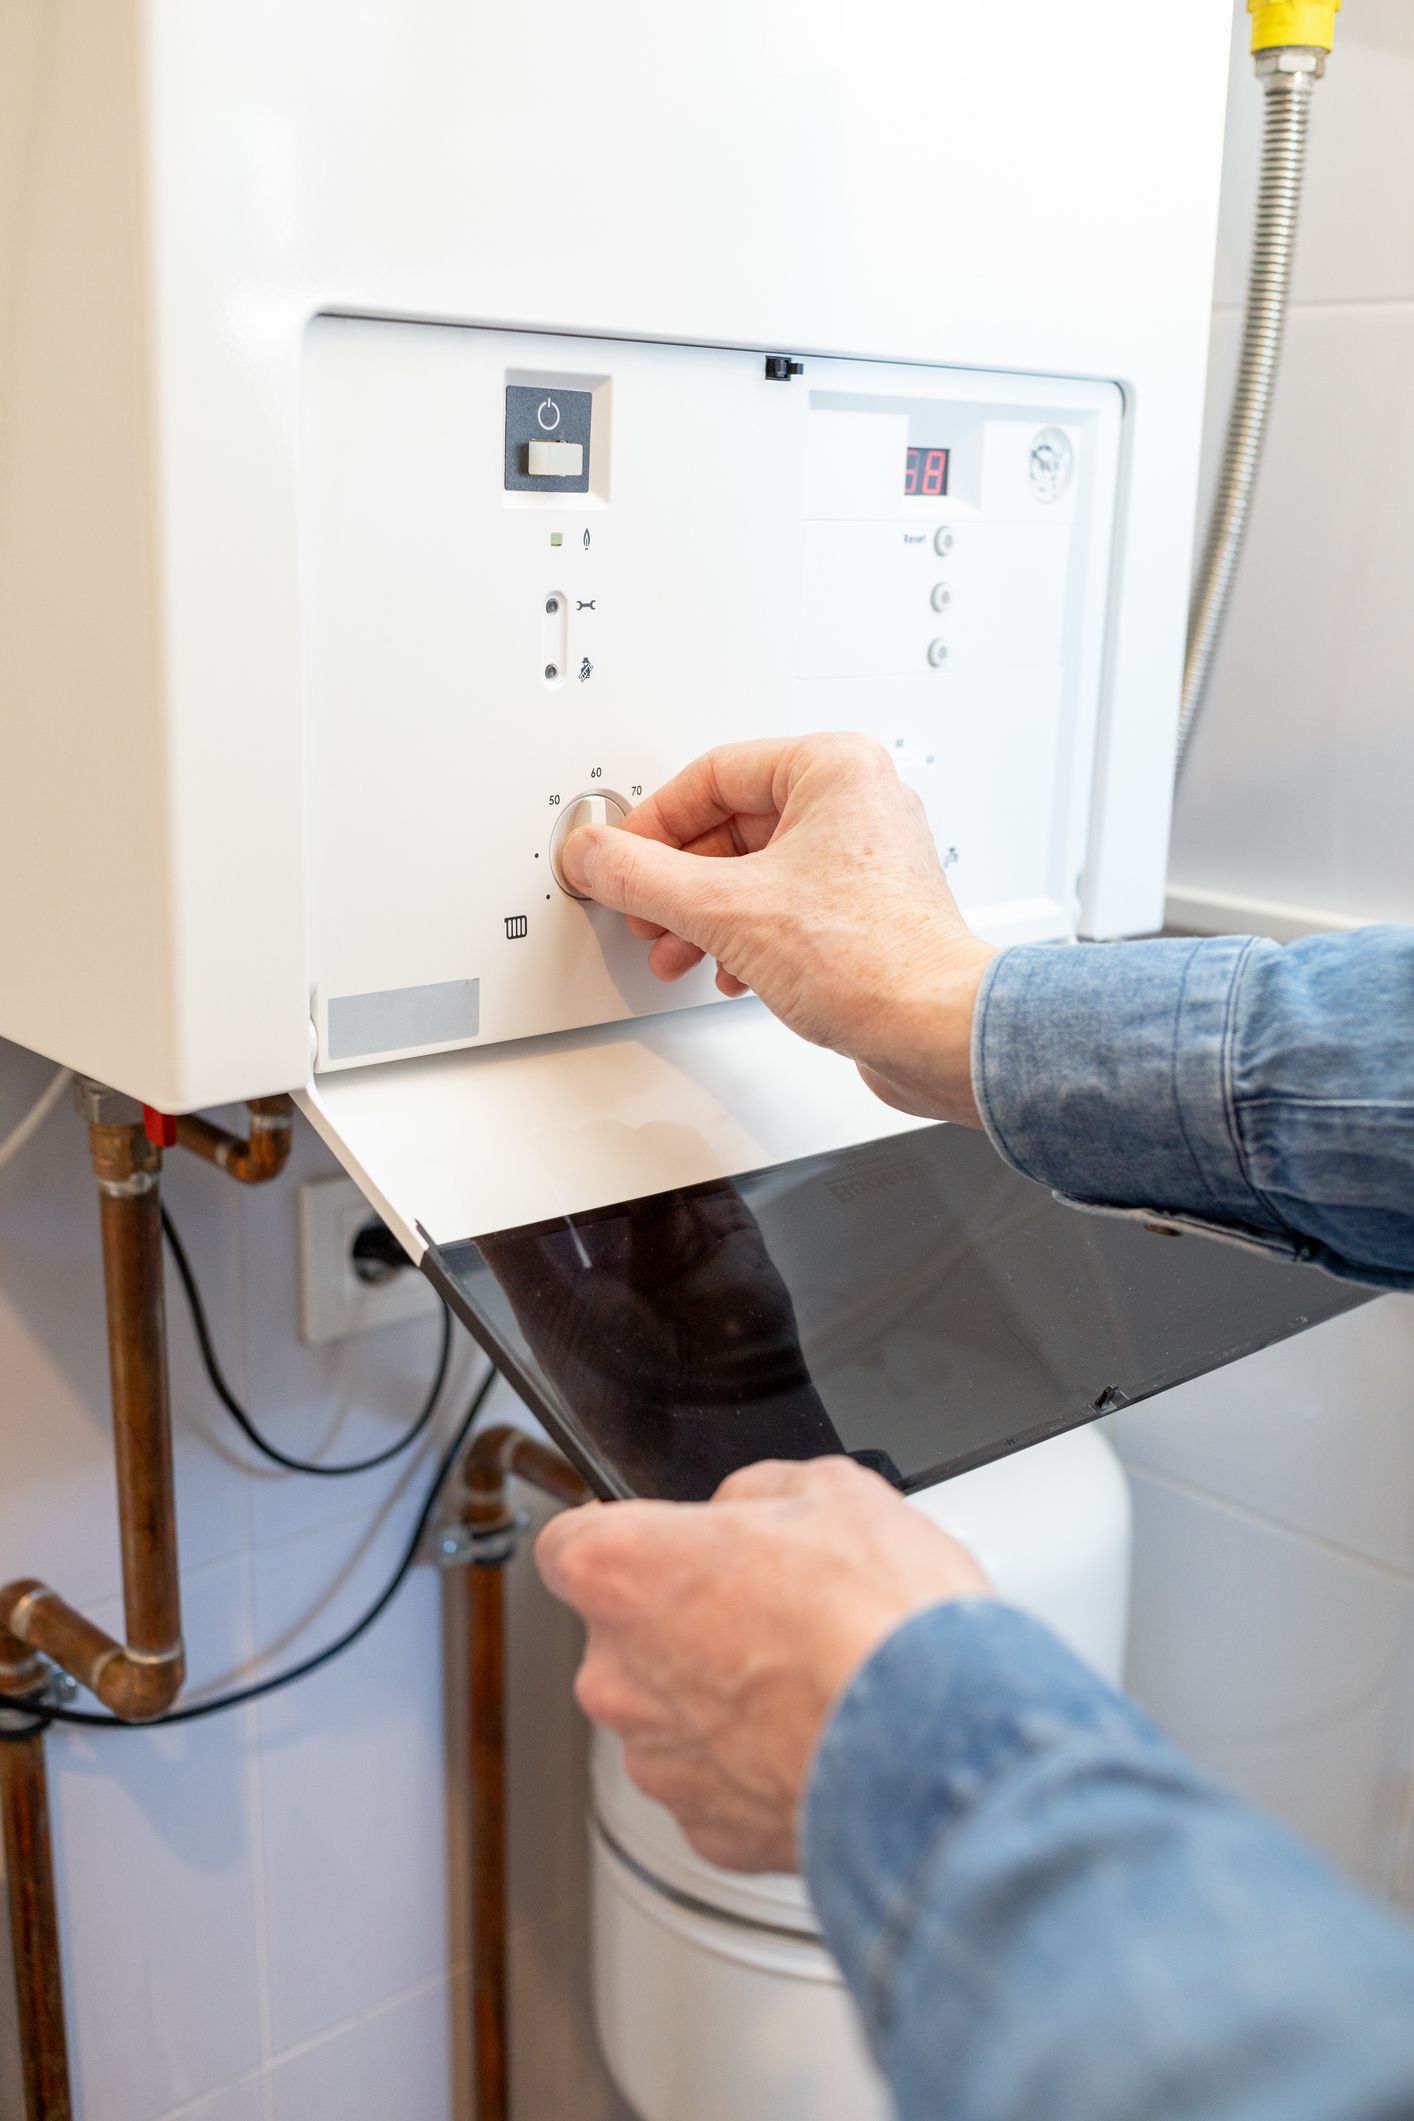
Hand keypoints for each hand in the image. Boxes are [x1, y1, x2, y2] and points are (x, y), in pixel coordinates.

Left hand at [535, 1455, 990, 1872]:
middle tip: (773, 1609)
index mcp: (623, 1573)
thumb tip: (745, 1509)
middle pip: (625, 1634)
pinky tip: (819, 1736)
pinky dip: (757, 1765)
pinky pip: (717, 1782)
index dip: (623, 1536)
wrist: (933, 1749)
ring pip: (670, 1713)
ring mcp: (657, 1760)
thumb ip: (754, 1492)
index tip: (666, 1542)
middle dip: (687, 1620)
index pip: (570, 1541)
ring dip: (722, 1697)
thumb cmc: (877, 1620)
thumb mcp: (829, 1489)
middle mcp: (617, 1675)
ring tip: (812, 1678)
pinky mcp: (706, 1829)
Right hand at [559, 734, 995, 1125]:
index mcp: (832, 769)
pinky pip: (782, 906)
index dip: (651, 821)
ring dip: (703, 914)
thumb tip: (592, 855)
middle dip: (676, 880)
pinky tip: (729, 970)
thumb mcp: (723, 908)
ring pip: (753, 871)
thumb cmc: (875, 960)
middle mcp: (856, 803)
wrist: (936, 1032)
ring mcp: (862, 858)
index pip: (712, 774)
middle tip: (642, 909)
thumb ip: (641, 877)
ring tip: (675, 948)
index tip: (617, 857)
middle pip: (729, 825)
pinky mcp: (864, 910)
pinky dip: (744, 936)